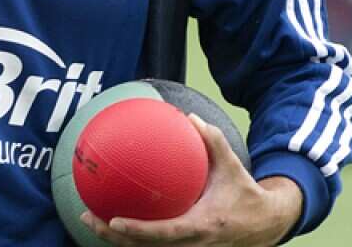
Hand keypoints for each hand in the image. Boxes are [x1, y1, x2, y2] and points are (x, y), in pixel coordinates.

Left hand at [80, 114, 302, 245]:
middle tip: (87, 218)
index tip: (113, 221)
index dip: (138, 231)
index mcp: (202, 226)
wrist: (264, 224)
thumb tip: (190, 117)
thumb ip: (213, 141)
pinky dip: (131, 238)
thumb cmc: (244, 192)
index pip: (165, 233)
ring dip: (116, 241)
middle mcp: (193, 245)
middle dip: (114, 239)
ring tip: (89, 220)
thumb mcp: (232, 166)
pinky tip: (110, 222)